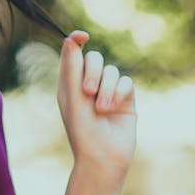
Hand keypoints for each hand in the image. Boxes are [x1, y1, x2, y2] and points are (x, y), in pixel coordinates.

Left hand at [57, 30, 136, 186]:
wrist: (102, 157)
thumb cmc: (82, 130)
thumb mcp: (73, 97)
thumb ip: (72, 68)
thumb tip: (71, 39)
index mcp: (68, 84)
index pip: (73, 54)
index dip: (76, 41)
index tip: (82, 36)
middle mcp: (87, 85)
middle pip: (94, 59)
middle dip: (93, 72)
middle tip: (87, 92)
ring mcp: (108, 92)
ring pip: (112, 71)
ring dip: (107, 89)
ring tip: (101, 110)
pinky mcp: (125, 99)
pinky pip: (126, 82)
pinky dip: (119, 94)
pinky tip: (113, 110)